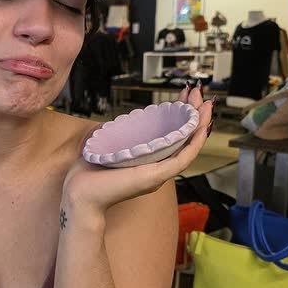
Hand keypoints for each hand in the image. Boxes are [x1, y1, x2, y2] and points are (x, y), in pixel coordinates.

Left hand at [63, 83, 213, 212]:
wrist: (81, 195)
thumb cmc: (88, 175)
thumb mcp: (105, 149)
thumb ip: (115, 139)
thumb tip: (113, 125)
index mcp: (148, 162)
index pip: (171, 136)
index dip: (180, 116)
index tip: (183, 97)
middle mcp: (157, 167)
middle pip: (183, 138)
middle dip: (193, 114)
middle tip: (199, 92)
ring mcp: (158, 172)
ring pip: (188, 147)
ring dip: (199, 124)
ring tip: (206, 104)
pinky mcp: (155, 176)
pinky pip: (182, 158)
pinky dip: (194, 143)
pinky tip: (201, 128)